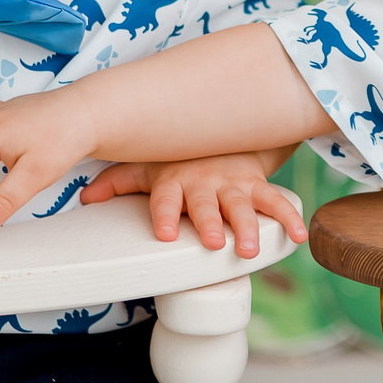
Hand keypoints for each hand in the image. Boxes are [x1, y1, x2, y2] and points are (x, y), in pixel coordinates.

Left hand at [86, 154, 308, 256]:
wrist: (223, 133)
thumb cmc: (179, 159)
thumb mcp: (147, 166)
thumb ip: (118, 183)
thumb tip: (85, 199)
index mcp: (174, 181)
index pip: (165, 198)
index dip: (164, 215)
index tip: (164, 234)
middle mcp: (203, 183)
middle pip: (205, 205)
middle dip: (210, 223)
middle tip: (213, 243)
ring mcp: (232, 185)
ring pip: (241, 206)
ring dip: (247, 228)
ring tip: (248, 250)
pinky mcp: (256, 187)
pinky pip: (275, 201)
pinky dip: (289, 218)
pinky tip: (298, 237)